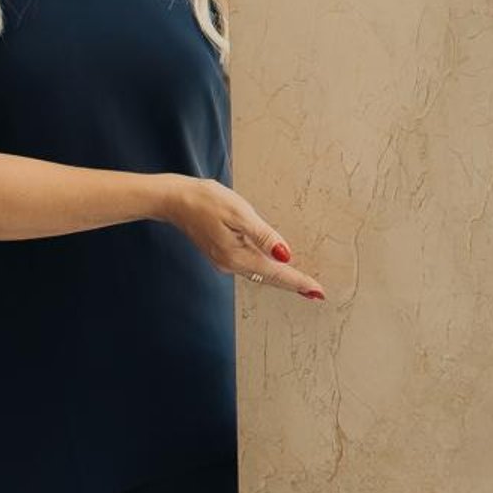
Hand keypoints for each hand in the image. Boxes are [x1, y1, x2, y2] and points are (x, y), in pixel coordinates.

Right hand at [165, 175, 324, 299]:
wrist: (175, 200)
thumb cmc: (206, 201)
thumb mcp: (239, 213)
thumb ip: (264, 235)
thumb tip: (284, 255)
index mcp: (237, 256)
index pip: (276, 273)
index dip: (298, 282)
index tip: (318, 292)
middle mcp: (231, 265)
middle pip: (269, 278)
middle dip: (292, 284)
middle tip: (316, 293)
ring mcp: (225, 261)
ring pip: (259, 273)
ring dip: (280, 278)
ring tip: (301, 283)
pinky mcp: (221, 254)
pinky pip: (250, 266)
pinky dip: (266, 269)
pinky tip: (274, 266)